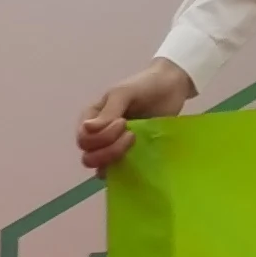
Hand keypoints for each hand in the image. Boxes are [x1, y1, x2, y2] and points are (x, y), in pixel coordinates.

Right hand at [77, 60, 196, 170]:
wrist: (171, 87)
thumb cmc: (144, 85)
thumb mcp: (124, 93)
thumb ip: (107, 112)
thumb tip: (87, 129)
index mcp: (91, 118)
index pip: (83, 139)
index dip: (101, 136)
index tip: (123, 122)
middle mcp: (98, 135)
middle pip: (89, 156)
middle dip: (109, 150)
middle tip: (131, 135)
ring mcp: (113, 146)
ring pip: (101, 166)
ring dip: (116, 158)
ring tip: (135, 141)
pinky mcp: (130, 154)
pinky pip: (118, 171)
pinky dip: (124, 169)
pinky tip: (137, 158)